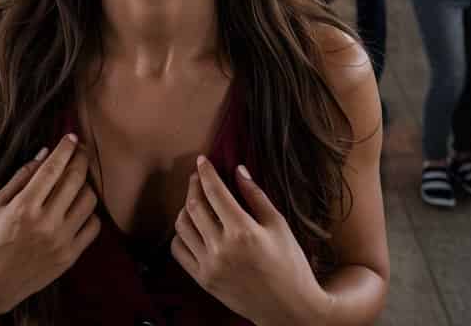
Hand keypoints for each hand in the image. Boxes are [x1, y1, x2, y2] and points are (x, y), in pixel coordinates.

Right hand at [0, 134, 99, 314]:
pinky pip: (93, 226)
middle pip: (75, 178)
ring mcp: (60, 242)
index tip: (70, 137)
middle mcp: (46, 224)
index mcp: (24, 207)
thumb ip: (21, 176)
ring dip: (85, 184)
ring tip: (76, 179)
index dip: (65, 148)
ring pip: (88, 200)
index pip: (53, 168)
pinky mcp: (68, 258)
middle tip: (78, 150)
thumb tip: (45, 152)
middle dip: (80, 157)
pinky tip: (78, 207)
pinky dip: (89, 212)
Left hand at [172, 158, 325, 324]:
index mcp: (243, 231)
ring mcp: (210, 266)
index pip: (214, 192)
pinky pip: (179, 251)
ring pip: (183, 226)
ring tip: (196, 200)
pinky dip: (181, 234)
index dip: (205, 172)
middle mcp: (222, 248)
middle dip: (193, 185)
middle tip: (198, 176)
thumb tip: (238, 169)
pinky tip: (192, 227)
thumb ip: (255, 195)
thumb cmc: (290, 265)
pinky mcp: (204, 280)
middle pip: (194, 205)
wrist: (289, 310)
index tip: (202, 160)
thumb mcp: (278, 225)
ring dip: (186, 207)